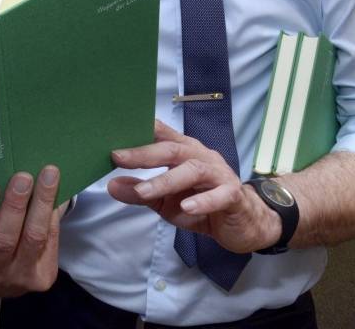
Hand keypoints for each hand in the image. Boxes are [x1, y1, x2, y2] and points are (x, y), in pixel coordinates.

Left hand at [107, 120, 273, 253]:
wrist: (243, 224)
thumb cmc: (200, 206)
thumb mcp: (165, 202)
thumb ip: (140, 193)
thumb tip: (111, 186)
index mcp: (183, 152)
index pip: (161, 134)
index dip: (139, 129)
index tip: (113, 129)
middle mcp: (200, 156)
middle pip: (172, 149)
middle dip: (143, 153)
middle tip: (117, 157)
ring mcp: (218, 173)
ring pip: (192, 170)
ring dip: (166, 180)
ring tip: (143, 191)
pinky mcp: (234, 195)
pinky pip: (220, 194)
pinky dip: (203, 200)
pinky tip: (187, 207)